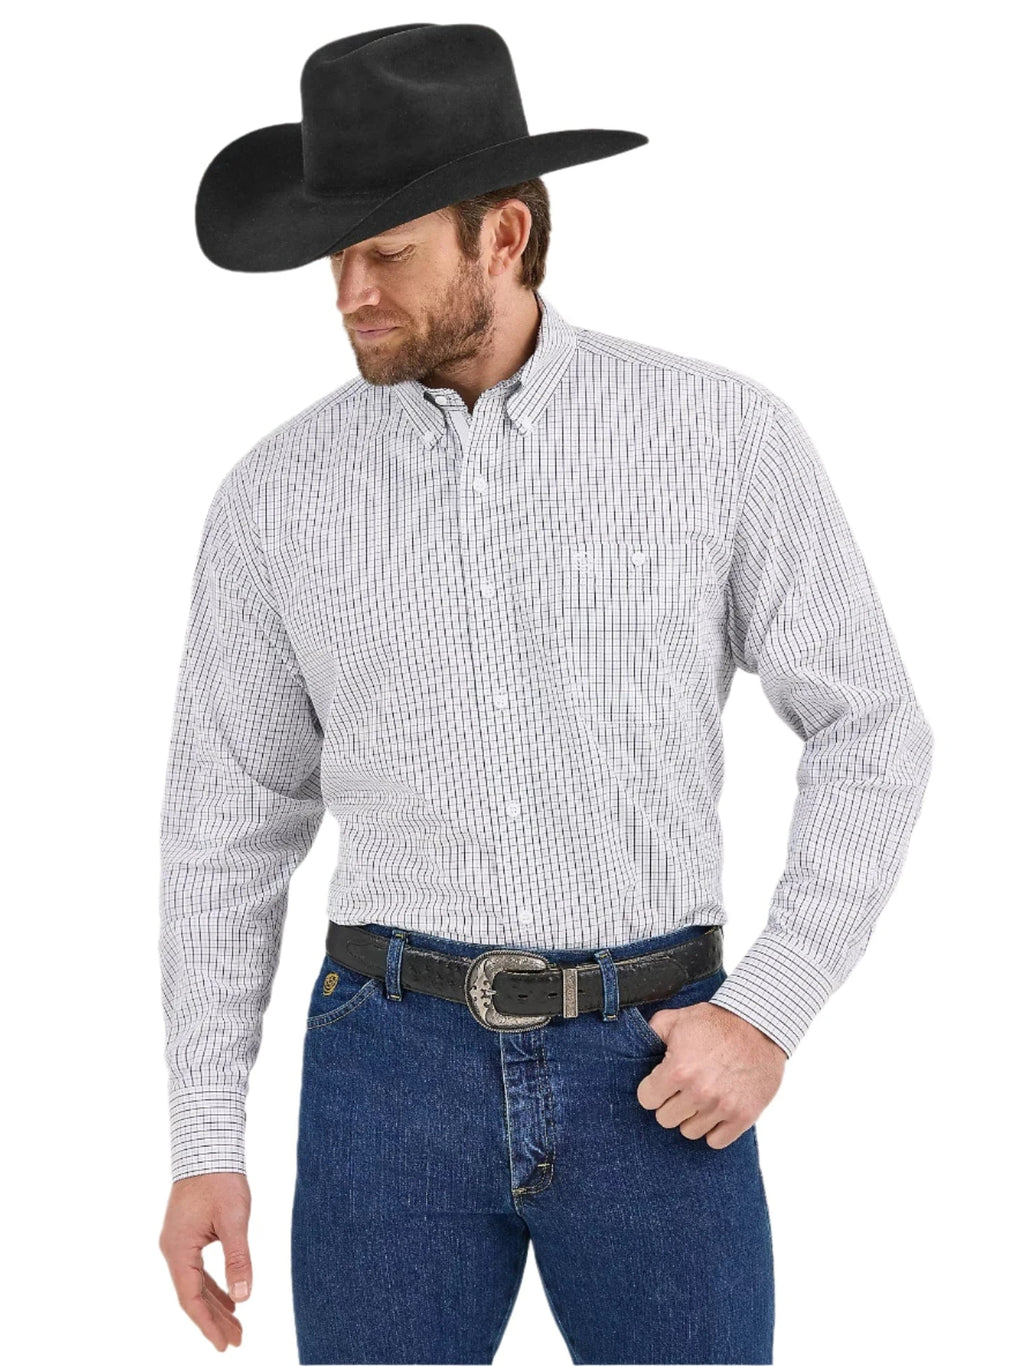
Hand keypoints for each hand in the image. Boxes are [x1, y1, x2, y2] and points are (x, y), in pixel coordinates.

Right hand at [158, 1171, 252, 1351]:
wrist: (207, 1146)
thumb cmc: (220, 1179)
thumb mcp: (234, 1220)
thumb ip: (238, 1259)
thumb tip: (244, 1297)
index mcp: (179, 1250)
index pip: (191, 1299)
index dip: (208, 1325)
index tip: (224, 1345)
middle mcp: (173, 1250)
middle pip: (193, 1296)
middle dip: (214, 1320)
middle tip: (236, 1341)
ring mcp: (178, 1242)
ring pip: (196, 1283)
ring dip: (215, 1304)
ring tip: (236, 1326)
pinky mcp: (187, 1234)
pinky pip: (198, 1269)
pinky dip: (213, 1285)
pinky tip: (230, 1296)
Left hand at [636, 1001, 786, 1147]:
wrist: (760, 1024)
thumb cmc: (717, 1021)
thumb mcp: (677, 1019)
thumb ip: (652, 1033)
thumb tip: (636, 1046)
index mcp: (678, 1070)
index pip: (647, 1100)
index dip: (652, 1090)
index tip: (661, 1083)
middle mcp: (699, 1092)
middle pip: (665, 1119)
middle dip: (670, 1103)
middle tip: (681, 1089)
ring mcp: (722, 1107)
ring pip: (689, 1132)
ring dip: (691, 1116)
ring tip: (700, 1097)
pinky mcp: (743, 1116)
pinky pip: (716, 1141)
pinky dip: (714, 1129)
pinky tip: (715, 1111)